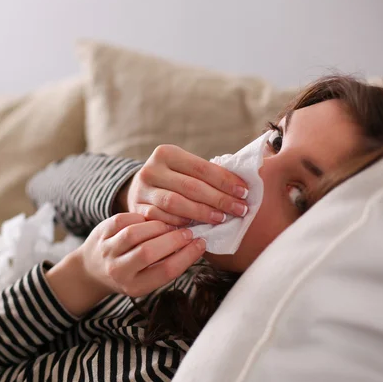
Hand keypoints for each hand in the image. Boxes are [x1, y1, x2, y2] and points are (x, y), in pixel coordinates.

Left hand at [46, 213, 204, 315]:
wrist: (92, 269)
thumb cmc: (129, 273)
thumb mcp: (146, 279)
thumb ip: (166, 264)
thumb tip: (196, 244)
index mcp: (134, 286)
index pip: (165, 271)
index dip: (187, 256)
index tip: (201, 243)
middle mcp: (118, 270)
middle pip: (148, 253)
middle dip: (173, 239)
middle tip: (188, 232)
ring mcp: (107, 250)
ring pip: (135, 234)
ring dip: (158, 227)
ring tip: (170, 226)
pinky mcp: (102, 232)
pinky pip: (124, 220)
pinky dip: (141, 217)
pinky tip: (151, 220)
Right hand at [117, 145, 248, 225]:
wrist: (138, 190)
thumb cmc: (173, 179)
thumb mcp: (184, 168)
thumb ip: (207, 172)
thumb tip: (244, 181)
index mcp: (166, 153)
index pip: (201, 167)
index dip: (225, 180)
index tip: (245, 192)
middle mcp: (151, 170)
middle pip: (191, 186)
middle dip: (219, 199)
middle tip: (240, 209)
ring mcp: (142, 191)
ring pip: (175, 204)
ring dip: (202, 213)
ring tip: (222, 219)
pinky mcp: (137, 210)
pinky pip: (163, 219)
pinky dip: (181, 224)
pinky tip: (196, 228)